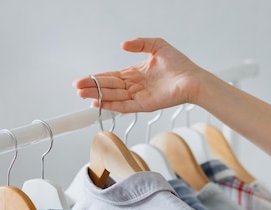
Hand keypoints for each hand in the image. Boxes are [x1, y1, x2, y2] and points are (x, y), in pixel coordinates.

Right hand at [73, 38, 203, 112]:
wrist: (193, 78)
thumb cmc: (180, 65)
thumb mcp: (157, 46)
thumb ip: (140, 44)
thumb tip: (123, 45)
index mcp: (135, 74)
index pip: (112, 76)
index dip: (97, 78)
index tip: (84, 79)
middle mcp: (135, 86)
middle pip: (109, 87)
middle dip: (93, 87)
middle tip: (77, 88)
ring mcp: (139, 97)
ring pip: (114, 96)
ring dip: (98, 96)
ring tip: (83, 94)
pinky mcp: (145, 105)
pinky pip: (125, 106)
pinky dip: (112, 105)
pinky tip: (100, 103)